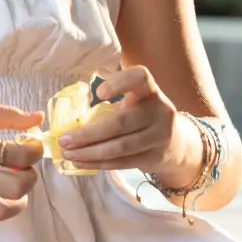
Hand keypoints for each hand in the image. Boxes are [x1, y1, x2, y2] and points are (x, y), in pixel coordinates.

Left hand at [59, 66, 195, 179]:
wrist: (177, 143)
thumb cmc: (142, 116)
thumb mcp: (135, 101)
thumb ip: (110, 103)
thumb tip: (65, 116)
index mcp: (150, 91)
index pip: (140, 78)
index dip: (120, 83)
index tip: (97, 92)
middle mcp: (159, 111)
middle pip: (121, 122)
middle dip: (88, 133)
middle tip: (63, 139)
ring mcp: (159, 136)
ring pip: (120, 147)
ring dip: (90, 152)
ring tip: (67, 153)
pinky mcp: (154, 158)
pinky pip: (122, 162)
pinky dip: (98, 163)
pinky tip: (80, 162)